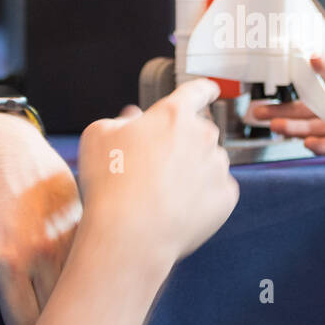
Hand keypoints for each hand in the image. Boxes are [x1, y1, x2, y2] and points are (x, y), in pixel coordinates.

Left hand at [0, 112, 82, 324]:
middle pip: (61, 314)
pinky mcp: (88, 216)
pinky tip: (92, 289)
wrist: (0, 139)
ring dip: (80, 309)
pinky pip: (96, 258)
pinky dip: (93, 277)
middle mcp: (45, 250)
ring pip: (84, 288)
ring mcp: (71, 232)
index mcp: (7, 262)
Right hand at [77, 79, 238, 267]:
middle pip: (200, 132)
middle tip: (156, 167)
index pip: (196, 91)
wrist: (130, 235)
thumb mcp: (98, 136)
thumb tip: (135, 119)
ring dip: (193, 170)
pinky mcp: (226, 196)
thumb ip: (121, 120)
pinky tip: (177, 209)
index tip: (210, 90)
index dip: (203, 90)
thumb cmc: (110, 183)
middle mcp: (204, 135)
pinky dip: (202, 197)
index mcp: (174, 114)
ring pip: (209, 162)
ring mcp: (218, 167)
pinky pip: (216, 190)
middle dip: (183, 143)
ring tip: (162, 194)